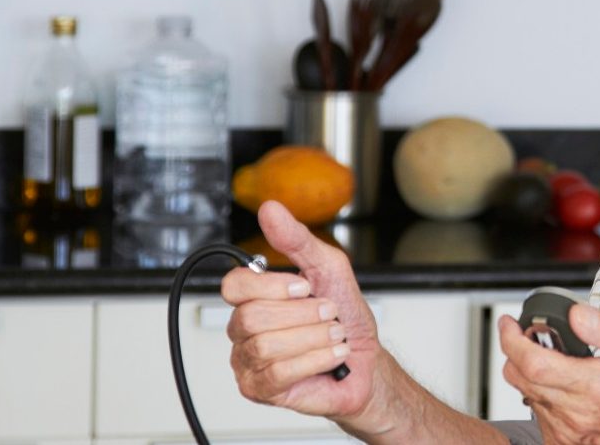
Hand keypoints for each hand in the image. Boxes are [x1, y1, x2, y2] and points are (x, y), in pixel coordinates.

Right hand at [221, 201, 378, 418]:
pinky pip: (278, 372)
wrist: (366, 362)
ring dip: (313, 338)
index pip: (233, 285)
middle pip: (252, 317)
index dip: (272, 286)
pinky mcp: (259, 389)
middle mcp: (244, 329)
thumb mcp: (329, 268)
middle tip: (328, 314)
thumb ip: (297, 240)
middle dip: (303, 315)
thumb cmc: (345, 318)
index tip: (305, 287)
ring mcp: (248, 361)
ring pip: (265, 345)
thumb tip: (270, 210)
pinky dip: (315, 359)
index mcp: (256, 298)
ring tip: (333, 336)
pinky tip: (331, 356)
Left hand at [498, 303, 599, 444]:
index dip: (511, 340)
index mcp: (598, 387)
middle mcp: (579, 415)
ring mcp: (571, 435)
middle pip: (520, 379)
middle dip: (516, 352)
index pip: (532, 363)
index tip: (509, 324)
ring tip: (559, 362)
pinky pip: (539, 415)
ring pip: (527, 396)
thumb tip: (575, 315)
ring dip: (532, 374)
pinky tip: (568, 388)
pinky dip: (544, 396)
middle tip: (529, 336)